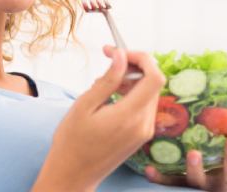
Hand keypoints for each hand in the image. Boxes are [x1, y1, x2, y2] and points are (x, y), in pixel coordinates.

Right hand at [33, 46, 166, 191]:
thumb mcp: (85, 105)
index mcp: (129, 116)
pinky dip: (132, 94)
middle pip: (153, 83)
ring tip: (104, 82)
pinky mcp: (141, 136)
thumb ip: (107, 80)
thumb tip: (121, 56)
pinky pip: (144, 106)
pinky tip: (110, 96)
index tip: (120, 52)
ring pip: (149, 93)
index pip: (154, 78)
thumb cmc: (72, 142)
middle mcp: (143, 125)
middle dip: (134, 66)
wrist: (73, 175)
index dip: (142, 58)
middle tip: (108, 58)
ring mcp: (144, 132)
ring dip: (132, 80)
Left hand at [143, 131, 226, 190]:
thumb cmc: (222, 167)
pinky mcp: (179, 188)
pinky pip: (169, 184)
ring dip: (196, 168)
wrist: (193, 189)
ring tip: (193, 152)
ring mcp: (200, 188)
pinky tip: (149, 169)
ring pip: (199, 182)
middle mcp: (220, 184)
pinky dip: (159, 178)